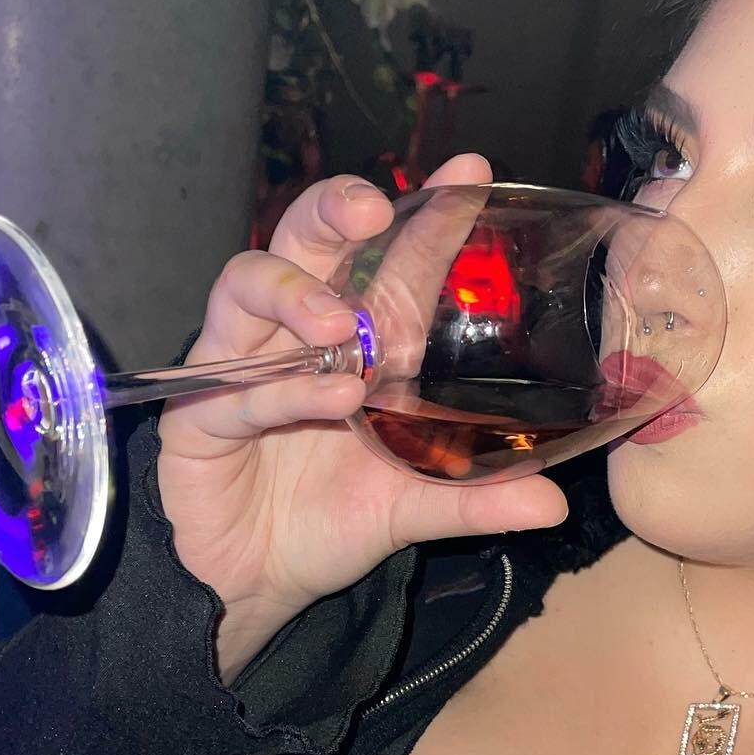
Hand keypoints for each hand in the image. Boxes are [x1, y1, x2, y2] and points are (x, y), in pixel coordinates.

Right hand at [155, 156, 568, 679]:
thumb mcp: (416, 508)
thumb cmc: (331, 519)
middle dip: (332, 209)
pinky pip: (233, 387)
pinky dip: (280, 389)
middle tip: (369, 208)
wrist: (259, 581)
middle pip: (302, 239)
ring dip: (292, 292)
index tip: (469, 173)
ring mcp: (242, 366)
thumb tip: (555, 507)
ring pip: (245, 287)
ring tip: (337, 324)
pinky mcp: (199, 414)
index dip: (427, 212)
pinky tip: (325, 398)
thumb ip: (478, 498)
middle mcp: (297, 335)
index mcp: (356, 338)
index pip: (391, 258)